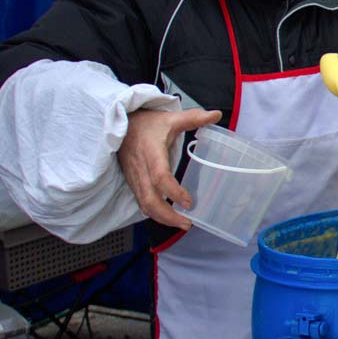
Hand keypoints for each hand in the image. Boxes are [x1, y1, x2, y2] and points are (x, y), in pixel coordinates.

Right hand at [118, 107, 221, 229]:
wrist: (120, 123)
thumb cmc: (147, 122)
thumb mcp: (171, 117)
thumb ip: (194, 117)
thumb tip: (216, 114)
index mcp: (152, 153)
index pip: (160, 177)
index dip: (173, 191)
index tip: (188, 201)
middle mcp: (140, 168)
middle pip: (150, 199)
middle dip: (168, 215)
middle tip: (187, 223)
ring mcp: (134, 177)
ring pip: (144, 204)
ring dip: (162, 218)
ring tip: (182, 224)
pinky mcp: (132, 181)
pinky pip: (141, 201)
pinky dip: (153, 212)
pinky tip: (167, 216)